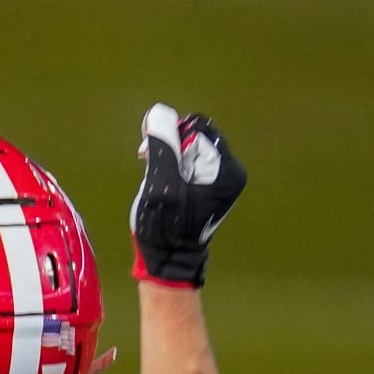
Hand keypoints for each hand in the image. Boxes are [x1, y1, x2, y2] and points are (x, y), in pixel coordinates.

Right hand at [129, 103, 245, 287]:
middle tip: (147, 166)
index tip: (146, 152)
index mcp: (224, 169)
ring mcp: (219, 182)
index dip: (169, 134)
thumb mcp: (160, 183)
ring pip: (189, 151)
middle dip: (168, 147)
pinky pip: (188, 165)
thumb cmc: (164, 226)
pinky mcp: (207, 190)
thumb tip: (159, 112)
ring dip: (167, 160)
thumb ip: (162, 146)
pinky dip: (171, 171)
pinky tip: (161, 187)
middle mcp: (228, 172)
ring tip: (154, 183)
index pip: (196, 128)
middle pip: (194, 137)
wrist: (168, 261)